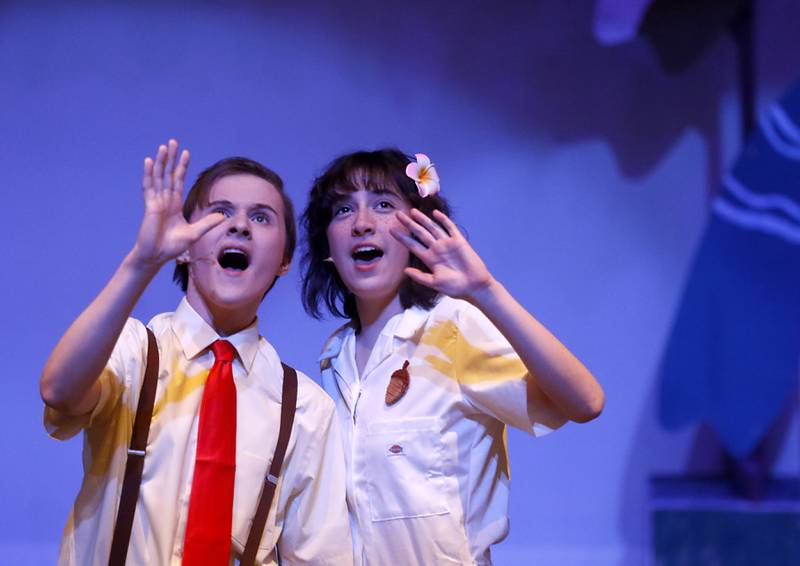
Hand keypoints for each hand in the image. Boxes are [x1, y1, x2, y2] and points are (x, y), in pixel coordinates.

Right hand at [132, 139, 223, 268]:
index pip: (178, 180)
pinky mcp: (150, 206)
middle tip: (173, 142)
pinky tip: (149, 161)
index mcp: (174, 204)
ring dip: (161, 161)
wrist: (156, 256)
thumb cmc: (172, 246)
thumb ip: (207, 223)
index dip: (181, 166)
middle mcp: (165, 200)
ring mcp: (156, 202)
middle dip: (170, 158)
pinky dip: (149, 173)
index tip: (186, 152)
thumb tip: (223, 216)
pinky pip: (149, 187)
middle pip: (168, 174)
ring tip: (163, 146)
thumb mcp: (195, 233)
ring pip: (158, 176)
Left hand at [392, 208, 493, 299]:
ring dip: (423, 219)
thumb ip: (420, 277)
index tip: (391, 230)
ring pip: (432, 228)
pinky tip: (435, 214)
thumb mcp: (434, 283)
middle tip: (397, 214)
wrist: (474, 286)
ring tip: (412, 211)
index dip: (402, 237)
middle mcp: (436, 249)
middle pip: (420, 233)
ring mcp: (447, 244)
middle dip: (409, 224)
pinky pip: (450, 228)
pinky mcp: (459, 241)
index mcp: (429, 259)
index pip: (412, 245)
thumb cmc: (455, 287)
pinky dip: (443, 220)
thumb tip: (404, 271)